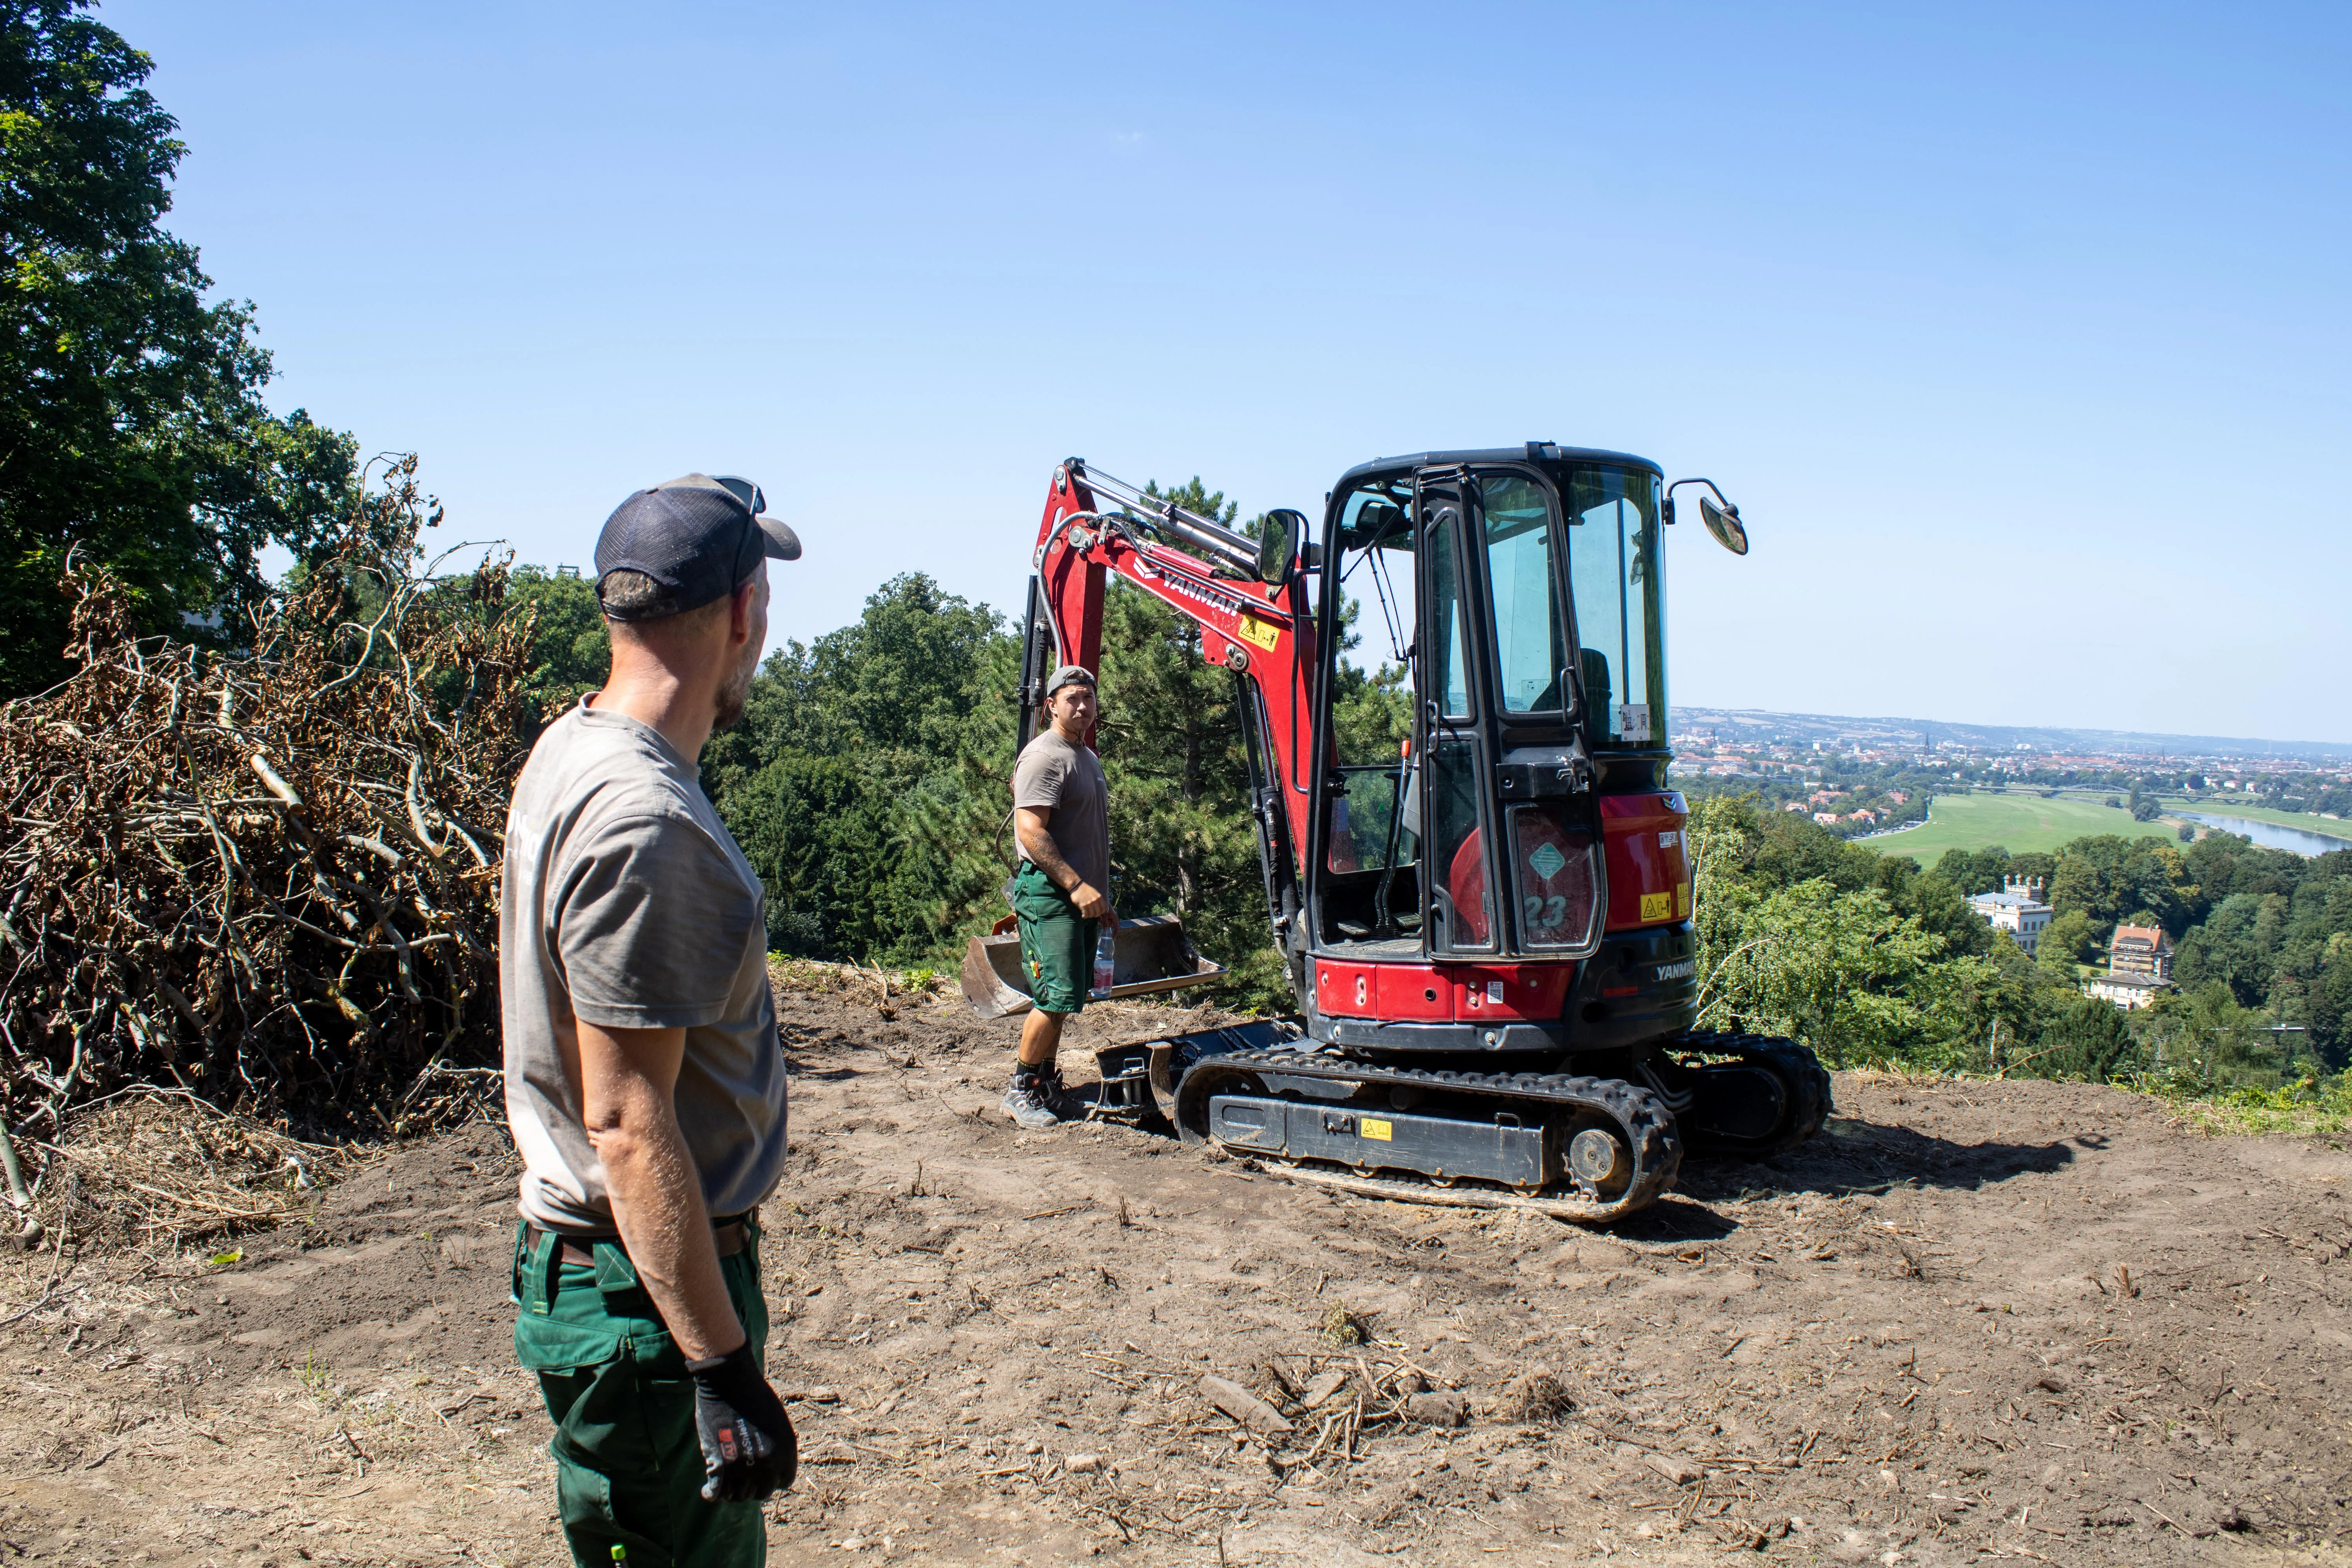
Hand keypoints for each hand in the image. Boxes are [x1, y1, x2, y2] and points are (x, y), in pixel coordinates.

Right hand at [687, 1343, 796, 1501]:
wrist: (731, 1382)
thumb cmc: (753, 1395)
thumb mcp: (776, 1422)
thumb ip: (776, 1446)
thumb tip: (770, 1466)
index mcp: (787, 1450)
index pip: (784, 1481)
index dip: (771, 1480)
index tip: (760, 1475)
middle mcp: (769, 1463)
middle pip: (761, 1493)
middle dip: (751, 1488)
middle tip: (739, 1481)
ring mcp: (745, 1467)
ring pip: (738, 1496)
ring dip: (731, 1493)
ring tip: (724, 1486)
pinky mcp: (721, 1466)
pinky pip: (716, 1492)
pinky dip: (710, 1493)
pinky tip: (707, 1490)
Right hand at [1070, 881, 1109, 920]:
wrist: (1077, 886)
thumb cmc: (1086, 889)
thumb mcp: (1095, 893)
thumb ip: (1099, 900)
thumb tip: (1101, 909)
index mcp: (1099, 897)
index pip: (1103, 909)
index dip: (1100, 912)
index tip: (1097, 912)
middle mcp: (1095, 901)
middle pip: (1098, 913)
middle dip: (1095, 915)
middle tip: (1091, 914)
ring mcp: (1089, 903)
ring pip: (1091, 915)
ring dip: (1089, 916)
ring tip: (1087, 914)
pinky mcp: (1082, 905)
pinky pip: (1085, 914)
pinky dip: (1084, 916)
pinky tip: (1083, 915)